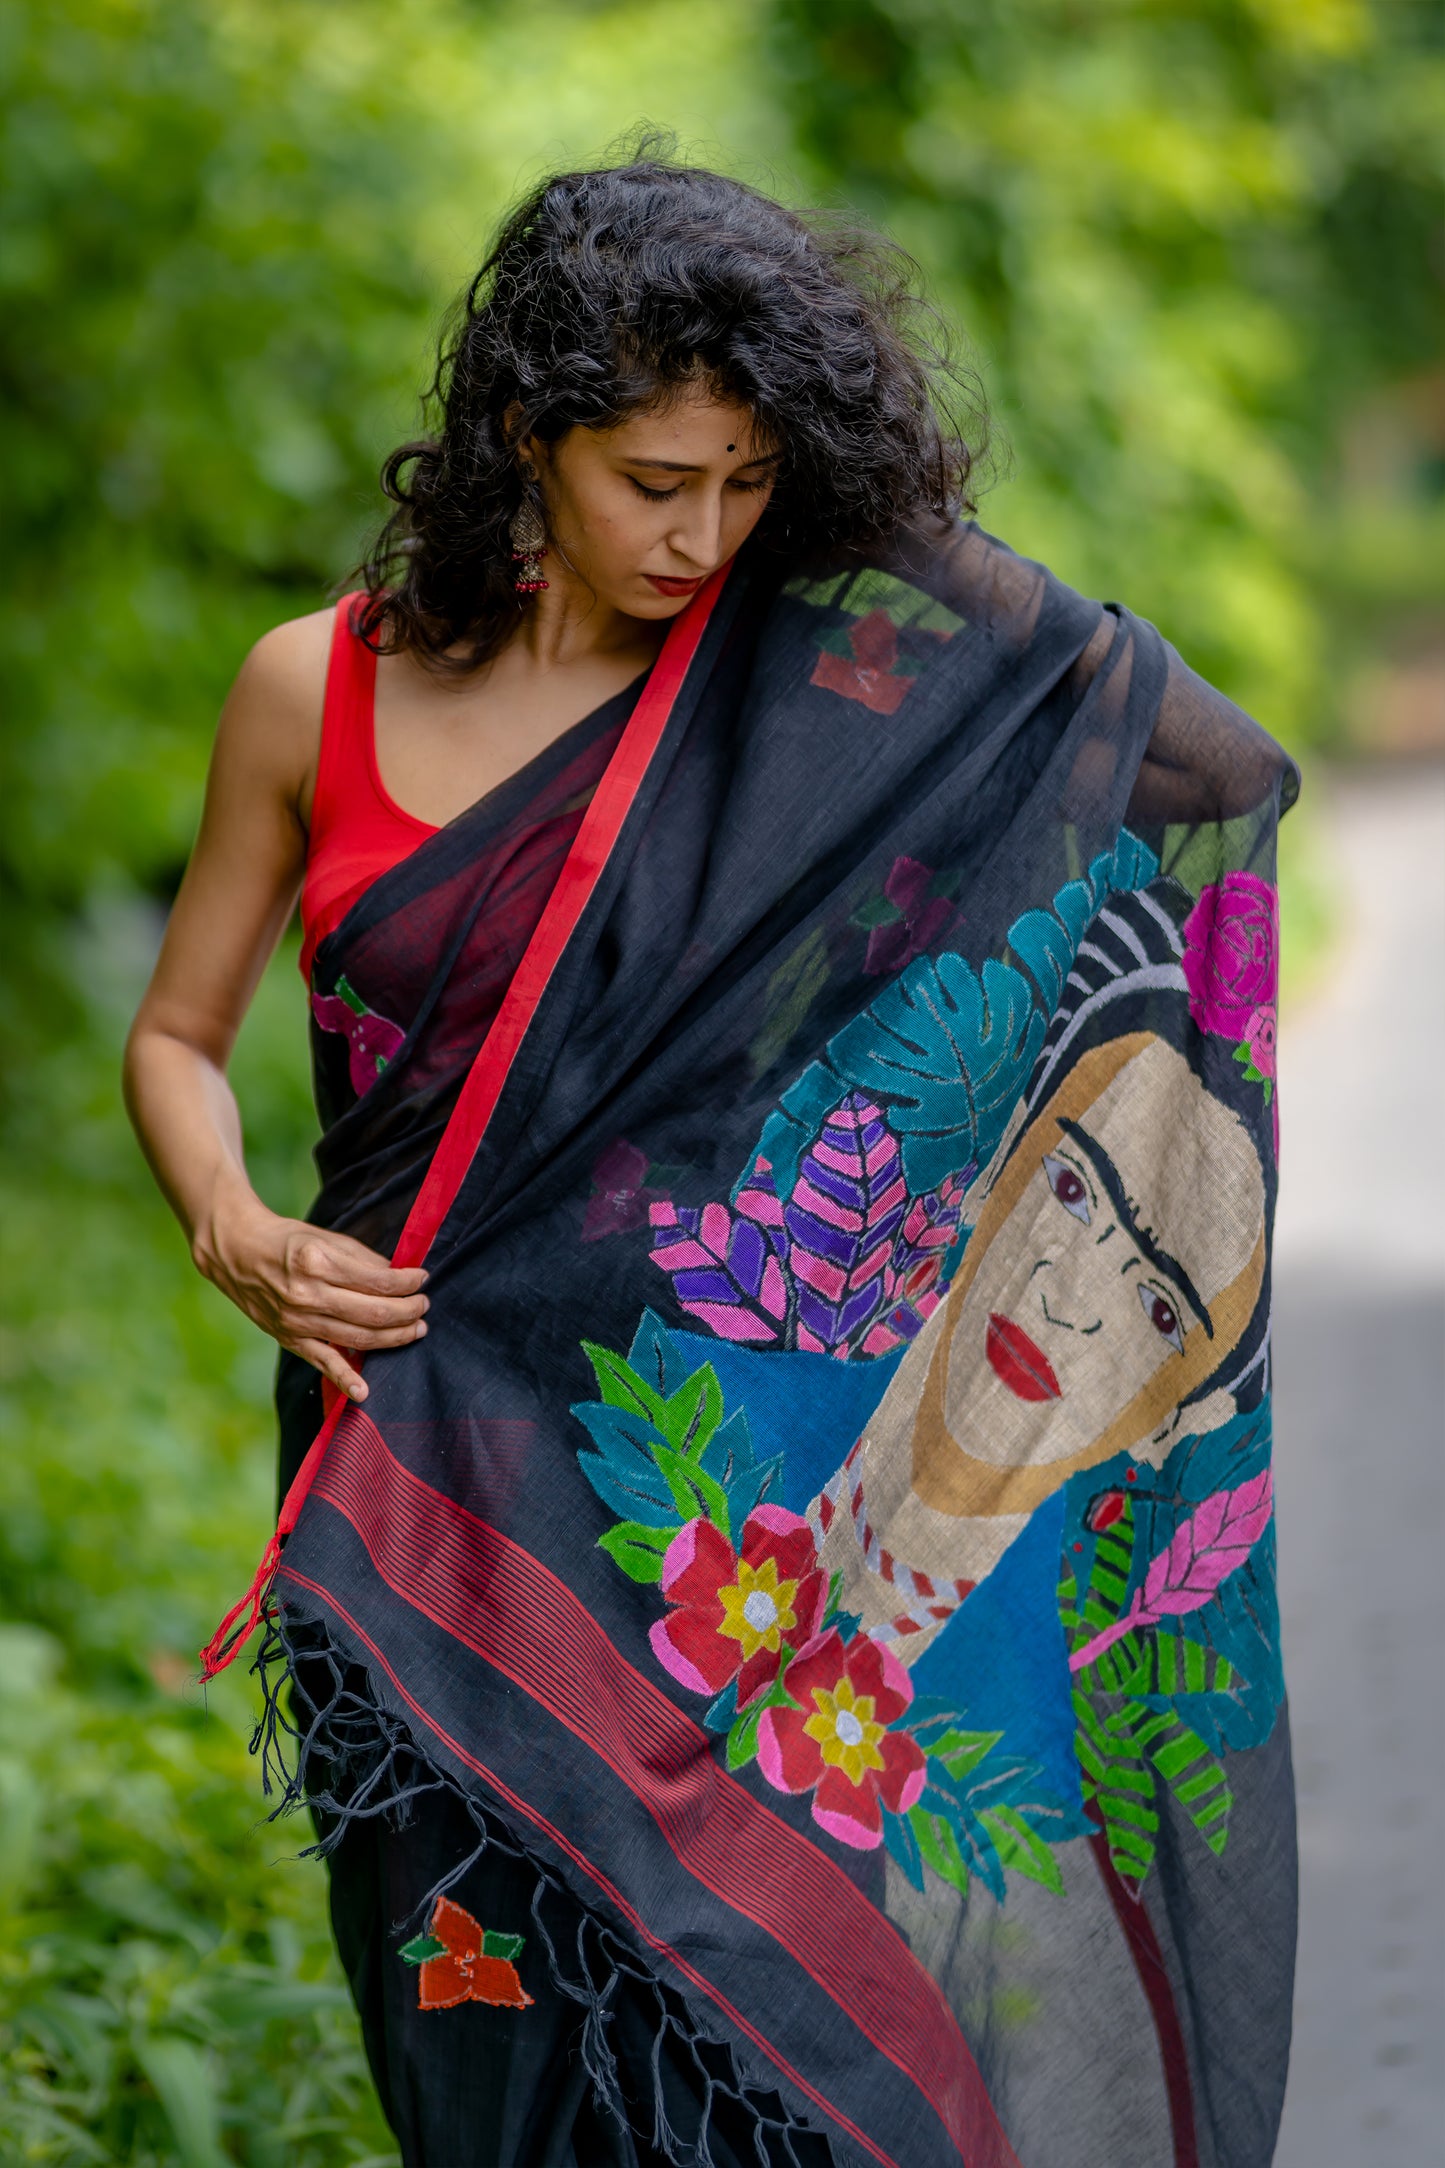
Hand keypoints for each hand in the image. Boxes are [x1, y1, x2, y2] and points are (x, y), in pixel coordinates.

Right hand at [195, 1185, 428, 1400]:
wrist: (237, 1253)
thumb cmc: (288, 1241)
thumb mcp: (326, 1238)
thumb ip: (364, 1259)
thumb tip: (400, 1276)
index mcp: (319, 1261)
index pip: (378, 1280)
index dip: (408, 1282)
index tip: (422, 1278)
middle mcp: (307, 1293)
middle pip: (374, 1312)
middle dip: (408, 1311)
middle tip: (424, 1306)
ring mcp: (297, 1320)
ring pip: (358, 1337)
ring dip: (394, 1337)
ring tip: (416, 1330)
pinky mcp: (289, 1339)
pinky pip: (322, 1362)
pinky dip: (345, 1379)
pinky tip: (364, 1392)